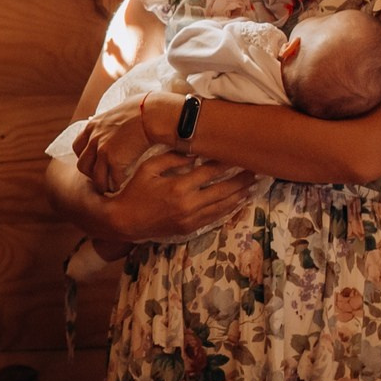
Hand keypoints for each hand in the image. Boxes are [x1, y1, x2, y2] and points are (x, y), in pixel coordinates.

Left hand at [73, 92, 163, 195]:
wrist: (154, 114)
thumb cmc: (144, 109)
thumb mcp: (120, 110)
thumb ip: (114, 119)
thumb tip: (122, 117)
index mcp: (93, 126)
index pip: (78, 147)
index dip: (86, 157)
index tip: (95, 162)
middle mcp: (93, 138)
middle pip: (82, 164)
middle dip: (91, 174)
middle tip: (103, 178)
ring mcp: (102, 150)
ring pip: (95, 177)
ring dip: (103, 185)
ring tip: (112, 189)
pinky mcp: (114, 159)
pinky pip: (112, 179)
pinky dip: (117, 185)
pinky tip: (124, 187)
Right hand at [97, 154, 257, 243]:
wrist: (124, 221)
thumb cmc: (133, 191)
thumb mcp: (147, 169)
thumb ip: (171, 158)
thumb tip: (194, 153)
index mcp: (178, 187)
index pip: (209, 172)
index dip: (226, 163)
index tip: (238, 155)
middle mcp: (188, 204)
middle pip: (223, 190)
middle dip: (241, 180)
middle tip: (256, 171)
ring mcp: (190, 218)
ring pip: (222, 206)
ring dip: (240, 195)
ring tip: (254, 185)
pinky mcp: (189, 228)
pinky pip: (214, 218)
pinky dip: (228, 209)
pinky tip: (238, 202)